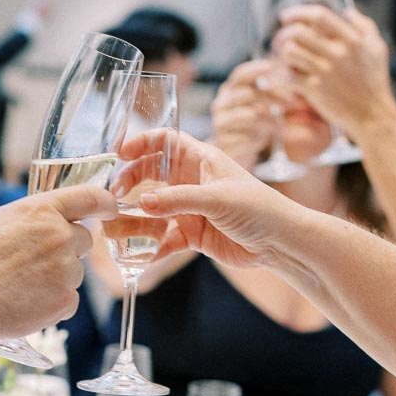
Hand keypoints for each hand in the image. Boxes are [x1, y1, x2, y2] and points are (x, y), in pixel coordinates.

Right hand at [0, 184, 116, 389]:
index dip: (104, 202)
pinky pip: (68, 300)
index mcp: (40, 211)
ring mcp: (66, 269)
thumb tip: (44, 225)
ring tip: (20, 287)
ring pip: (74, 273)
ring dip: (56, 280)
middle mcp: (60, 236)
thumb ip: (29, 220)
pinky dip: (52, 305)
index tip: (110, 208)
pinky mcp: (66, 300)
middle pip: (84, 240)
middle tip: (35, 264)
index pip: (88, 196)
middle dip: (67, 250)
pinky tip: (25, 304)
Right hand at [118, 130, 292, 268]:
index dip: (142, 142)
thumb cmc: (258, 208)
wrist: (280, 243)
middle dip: (131, 181)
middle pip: (151, 173)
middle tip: (116, 194)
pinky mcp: (193, 234)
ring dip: (136, 216)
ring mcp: (190, 208)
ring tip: (118, 226)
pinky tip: (140, 254)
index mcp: (201, 160)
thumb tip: (142, 203)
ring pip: (154, 208)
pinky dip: (151, 246)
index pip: (165, 141)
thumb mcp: (217, 198)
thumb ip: (178, 200)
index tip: (120, 154)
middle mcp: (192, 181)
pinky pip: (164, 239)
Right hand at [210, 59, 285, 170]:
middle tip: (291, 103)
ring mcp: (219, 123)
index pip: (239, 75)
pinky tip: (262, 140)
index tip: (272, 66)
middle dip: (273, 97)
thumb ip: (269, 92)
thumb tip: (289, 77)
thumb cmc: (252, 125)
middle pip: (249, 93)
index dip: (255, 69)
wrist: (234, 153)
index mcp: (228, 91)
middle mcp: (220, 105)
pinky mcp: (223, 142)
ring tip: (277, 127)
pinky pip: (247, 137)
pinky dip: (260, 139)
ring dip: (269, 120)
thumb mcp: (261, 106)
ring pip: (250, 116)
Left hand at [273, 6, 392, 134]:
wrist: (373, 115)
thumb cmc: (374, 82)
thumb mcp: (377, 48)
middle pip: (298, 31)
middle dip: (284, 33)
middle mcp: (337, 52)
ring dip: (281, 54)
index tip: (286, 16)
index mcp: (352, 39)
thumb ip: (364, 26)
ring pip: (289, 51)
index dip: (298, 12)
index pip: (319, 16)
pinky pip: (288, 77)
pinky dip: (281, 77)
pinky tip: (283, 79)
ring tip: (282, 59)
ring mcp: (325, 71)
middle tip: (280, 40)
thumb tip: (347, 11)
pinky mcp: (316, 90)